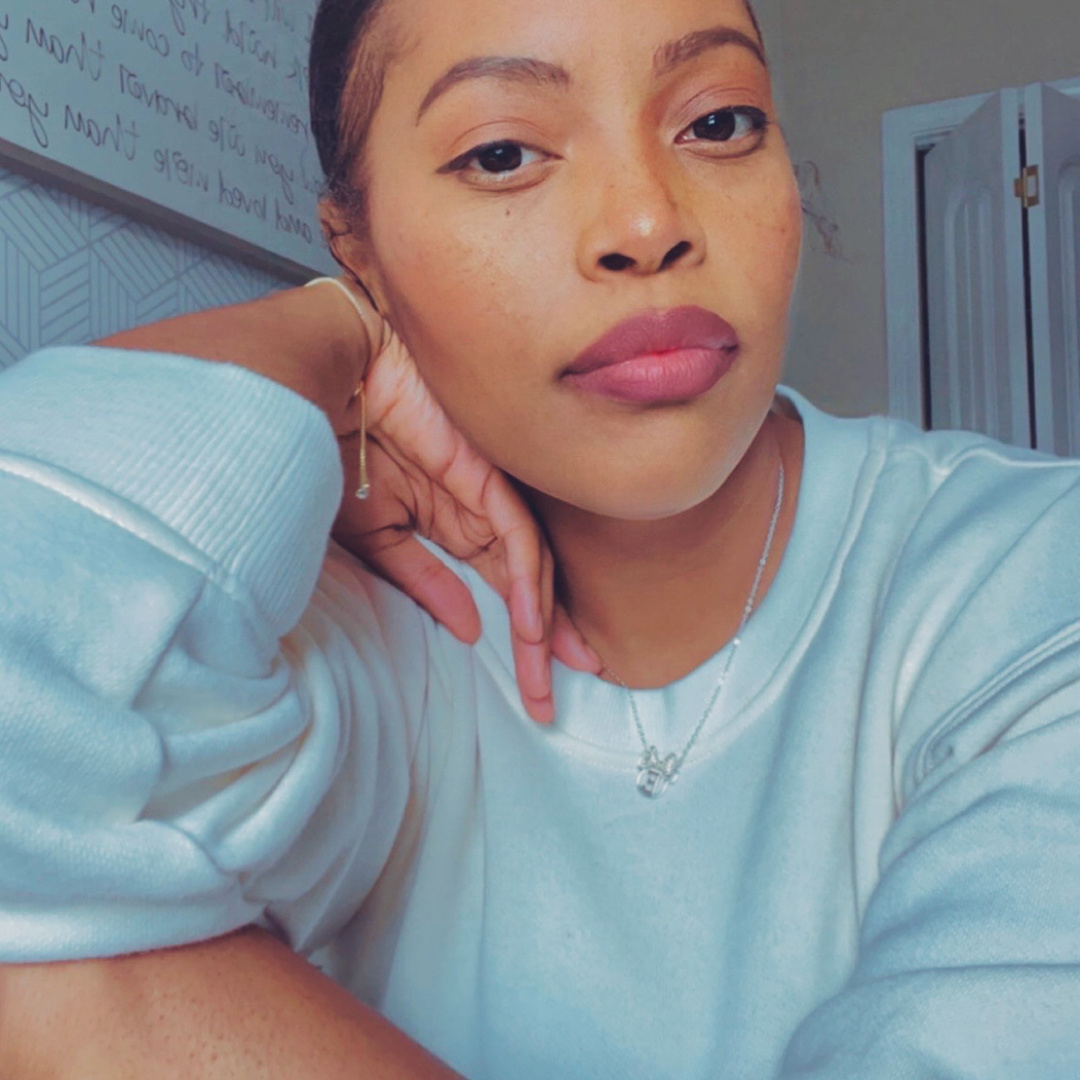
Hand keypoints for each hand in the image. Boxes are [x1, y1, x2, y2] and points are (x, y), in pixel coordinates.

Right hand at [321, 279, 600, 722]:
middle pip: (529, 587)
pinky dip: (525, 583)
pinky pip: (518, 537)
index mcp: (455, 525)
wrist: (323, 387)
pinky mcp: (488, 476)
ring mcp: (489, 494)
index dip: (523, 640)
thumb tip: (469, 629)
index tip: (534, 690)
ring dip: (541, 629)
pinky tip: (528, 626)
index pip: (502, 589)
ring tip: (546, 679)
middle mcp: (481, 514)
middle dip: (544, 647)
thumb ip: (424, 582)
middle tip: (551, 702)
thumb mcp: (376, 538)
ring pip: (533, 570)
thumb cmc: (337, 452)